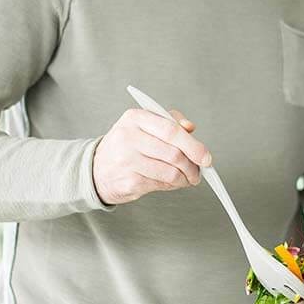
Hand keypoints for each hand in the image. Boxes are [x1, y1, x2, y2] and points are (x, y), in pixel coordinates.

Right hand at [93, 108, 210, 204]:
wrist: (97, 169)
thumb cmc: (127, 145)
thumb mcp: (143, 124)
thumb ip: (169, 121)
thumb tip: (190, 128)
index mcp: (135, 118)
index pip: (171, 130)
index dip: (193, 145)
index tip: (206, 157)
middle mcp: (128, 137)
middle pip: (174, 153)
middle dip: (193, 165)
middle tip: (199, 171)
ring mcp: (127, 161)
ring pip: (171, 172)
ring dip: (186, 178)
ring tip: (189, 178)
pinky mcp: (129, 181)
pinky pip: (162, 185)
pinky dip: (174, 185)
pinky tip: (174, 182)